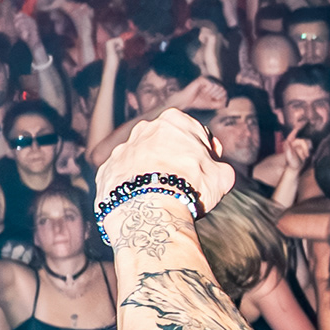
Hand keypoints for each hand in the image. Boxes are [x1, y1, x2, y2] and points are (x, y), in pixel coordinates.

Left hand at [92, 102, 237, 213]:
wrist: (150, 209)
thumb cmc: (190, 188)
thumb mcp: (222, 177)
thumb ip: (221, 168)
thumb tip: (219, 172)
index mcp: (174, 121)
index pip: (195, 133)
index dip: (205, 153)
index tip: (207, 170)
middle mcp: (145, 128)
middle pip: (165, 143)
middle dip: (175, 159)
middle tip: (185, 183)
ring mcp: (123, 148)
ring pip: (142, 159)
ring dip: (151, 173)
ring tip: (162, 197)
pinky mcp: (107, 169)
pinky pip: (124, 177)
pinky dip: (133, 187)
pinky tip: (143, 202)